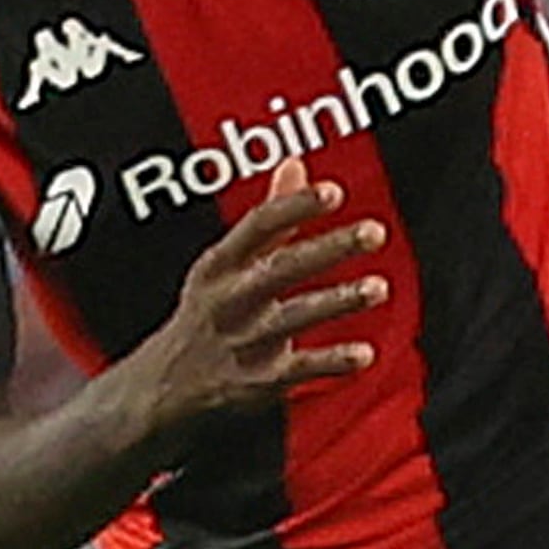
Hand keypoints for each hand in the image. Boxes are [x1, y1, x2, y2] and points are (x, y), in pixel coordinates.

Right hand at [121, 170, 388, 442]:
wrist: (170, 381)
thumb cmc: (209, 310)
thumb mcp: (225, 261)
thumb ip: (270, 218)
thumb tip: (297, 166)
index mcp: (220, 264)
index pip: (258, 226)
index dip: (296, 207)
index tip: (333, 193)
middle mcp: (231, 299)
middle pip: (282, 267)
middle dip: (329, 248)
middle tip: (373, 232)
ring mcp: (247, 340)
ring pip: (296, 316)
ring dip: (338, 300)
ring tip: (378, 287)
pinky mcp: (261, 378)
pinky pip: (303, 369)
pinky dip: (334, 362)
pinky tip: (365, 353)